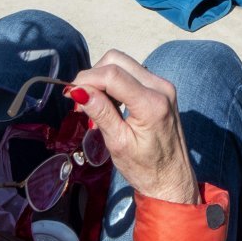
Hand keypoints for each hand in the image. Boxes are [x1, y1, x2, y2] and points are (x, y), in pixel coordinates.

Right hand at [70, 52, 200, 206]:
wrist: (172, 179)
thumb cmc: (145, 168)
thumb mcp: (118, 143)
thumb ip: (101, 113)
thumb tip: (78, 90)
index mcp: (151, 103)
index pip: (112, 74)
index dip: (86, 79)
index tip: (69, 93)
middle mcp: (161, 87)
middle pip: (117, 61)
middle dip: (93, 75)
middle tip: (80, 100)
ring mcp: (164, 85)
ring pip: (125, 64)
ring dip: (103, 77)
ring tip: (93, 103)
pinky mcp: (162, 89)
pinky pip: (133, 73)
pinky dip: (115, 82)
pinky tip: (108, 102)